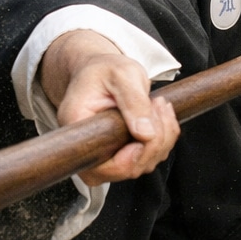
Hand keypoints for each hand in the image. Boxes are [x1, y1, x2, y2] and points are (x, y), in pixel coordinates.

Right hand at [40, 30, 179, 185]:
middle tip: (157, 105)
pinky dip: (163, 138)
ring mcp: (104, 154)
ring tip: (157, 104)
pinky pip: (149, 157)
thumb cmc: (105, 70)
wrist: (101, 71)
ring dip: (162, 138)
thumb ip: (134, 101)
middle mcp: (87, 147)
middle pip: (125, 169)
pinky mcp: (120, 154)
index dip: (127, 160)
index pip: (99, 166)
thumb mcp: (121, 74)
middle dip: (154, 142)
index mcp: (77, 127)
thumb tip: (146, 133)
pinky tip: (160, 114)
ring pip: (142, 165)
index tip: (144, 132)